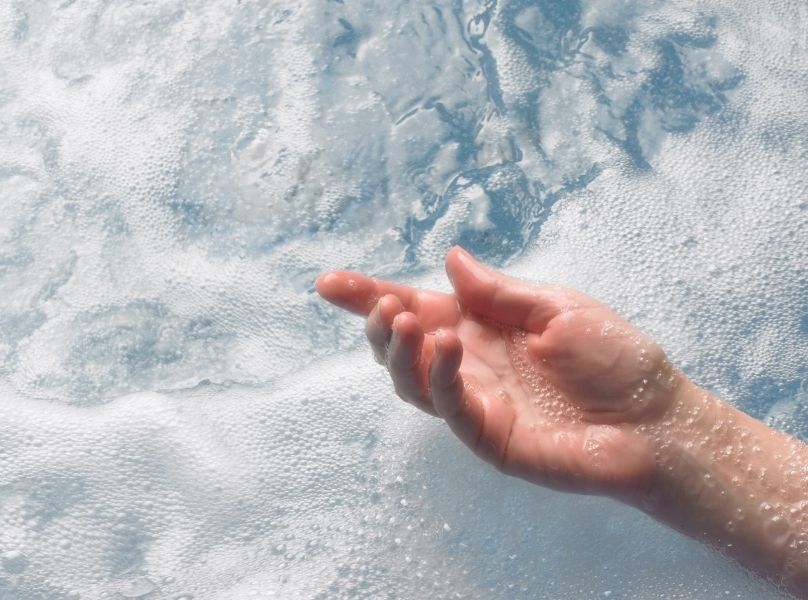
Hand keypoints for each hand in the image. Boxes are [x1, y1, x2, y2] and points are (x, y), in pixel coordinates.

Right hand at [316, 247, 681, 499]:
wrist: (656, 419)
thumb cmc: (615, 360)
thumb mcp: (557, 308)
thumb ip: (499, 292)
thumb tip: (449, 260)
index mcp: (482, 329)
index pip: (415, 308)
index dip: (370, 296)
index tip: (328, 282)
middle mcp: (469, 365)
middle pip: (401, 346)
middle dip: (378, 324)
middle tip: (382, 305)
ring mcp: (475, 403)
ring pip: (410, 381)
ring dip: (399, 350)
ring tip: (404, 319)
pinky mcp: (487, 436)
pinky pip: (448, 405)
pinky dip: (438, 374)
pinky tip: (446, 344)